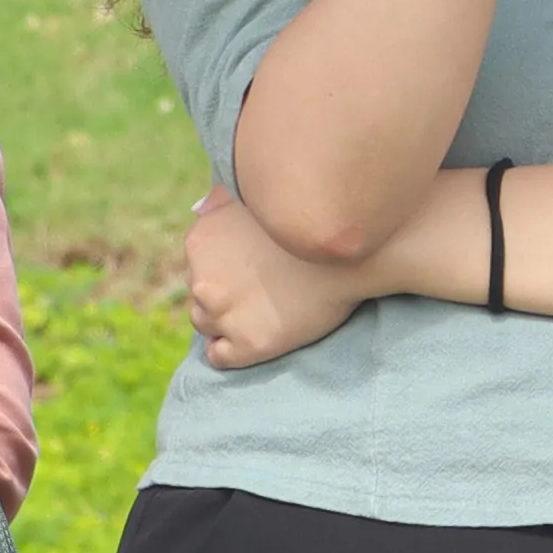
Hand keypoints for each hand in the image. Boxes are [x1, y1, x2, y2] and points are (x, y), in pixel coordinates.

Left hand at [183, 189, 374, 369]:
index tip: (249, 269)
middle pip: (199, 294)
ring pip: (205, 323)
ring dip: (225, 320)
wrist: (356, 255)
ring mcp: (223, 314)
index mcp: (200, 240)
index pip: (196, 263)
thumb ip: (222, 202)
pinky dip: (230, 349)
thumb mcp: (259, 197)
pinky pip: (219, 355)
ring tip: (259, 312)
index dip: (223, 268)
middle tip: (258, 290)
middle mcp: (202, 279)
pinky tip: (254, 335)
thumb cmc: (310, 222)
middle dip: (223, 293)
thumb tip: (199, 208)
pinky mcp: (248, 344)